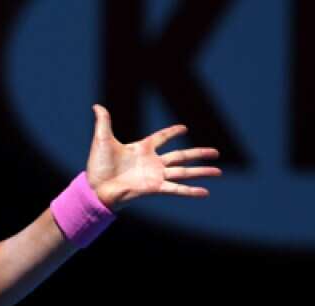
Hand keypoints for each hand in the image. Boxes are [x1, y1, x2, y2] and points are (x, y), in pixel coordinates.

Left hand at [85, 104, 221, 210]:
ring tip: (219, 171)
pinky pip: (176, 189)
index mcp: (142, 148)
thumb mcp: (102, 139)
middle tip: (216, 152)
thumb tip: (97, 105)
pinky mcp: (154, 188)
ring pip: (184, 172)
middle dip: (199, 154)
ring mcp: (155, 176)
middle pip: (182, 156)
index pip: (162, 137)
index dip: (172, 132)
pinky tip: (205, 192)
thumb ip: (104, 121)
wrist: (95, 188)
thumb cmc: (98, 166)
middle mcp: (152, 162)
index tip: (184, 128)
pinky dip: (190, 191)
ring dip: (202, 172)